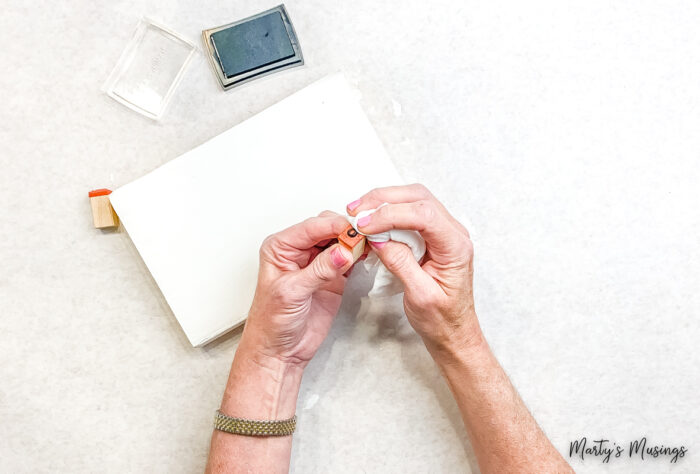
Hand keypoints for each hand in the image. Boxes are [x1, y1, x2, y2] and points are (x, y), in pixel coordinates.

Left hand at [240, 211, 354, 368]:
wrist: (280, 351)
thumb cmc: (271, 322)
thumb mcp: (292, 292)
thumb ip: (319, 270)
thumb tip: (342, 251)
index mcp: (280, 247)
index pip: (311, 227)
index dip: (334, 226)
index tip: (354, 229)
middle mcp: (298, 251)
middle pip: (328, 228)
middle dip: (346, 231)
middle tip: (363, 238)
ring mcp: (317, 263)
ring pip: (340, 241)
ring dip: (355, 242)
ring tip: (369, 244)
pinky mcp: (332, 277)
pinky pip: (349, 258)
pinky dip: (359, 255)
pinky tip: (367, 254)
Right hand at [347, 184, 479, 358]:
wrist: (453, 331)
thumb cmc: (442, 319)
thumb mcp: (419, 296)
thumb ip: (401, 263)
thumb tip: (379, 238)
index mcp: (455, 247)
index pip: (424, 215)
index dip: (390, 214)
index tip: (365, 225)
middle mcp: (453, 233)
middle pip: (418, 197)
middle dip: (384, 199)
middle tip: (356, 210)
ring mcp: (443, 232)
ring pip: (414, 199)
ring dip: (384, 201)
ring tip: (359, 212)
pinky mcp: (432, 236)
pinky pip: (410, 212)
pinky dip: (388, 211)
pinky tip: (372, 219)